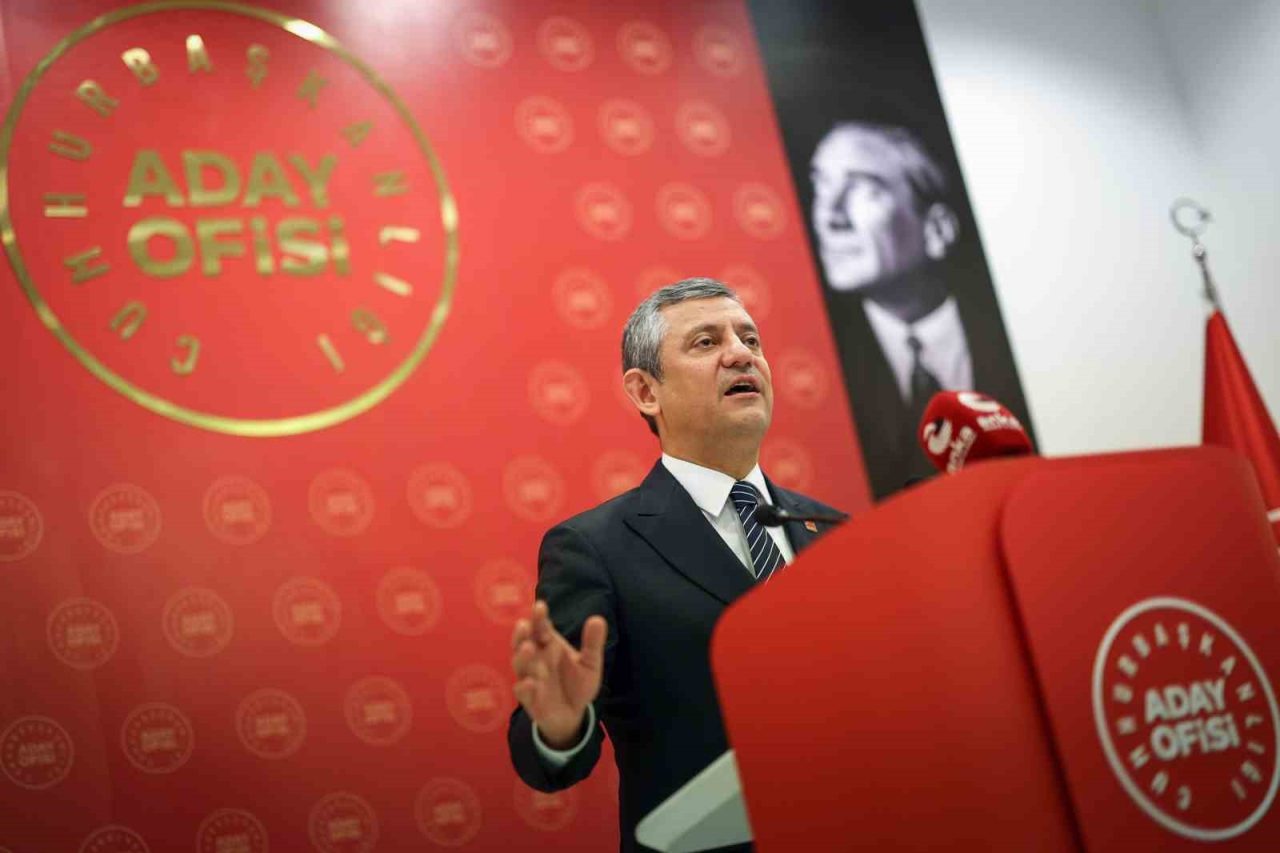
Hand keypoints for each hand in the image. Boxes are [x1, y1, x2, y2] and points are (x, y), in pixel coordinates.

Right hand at [511, 600, 607, 748]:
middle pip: (523, 642)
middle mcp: (536, 658)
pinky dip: (525, 687)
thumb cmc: (578, 683)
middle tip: (524, 625)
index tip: (540, 607)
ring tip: (528, 648)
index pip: (540, 627)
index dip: (539, 617)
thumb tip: (598, 619)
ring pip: (520, 665)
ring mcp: (530, 677)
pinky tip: (530, 683)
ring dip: (522, 657)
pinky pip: (523, 692)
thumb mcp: (590, 663)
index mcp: (548, 644)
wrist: (574, 714)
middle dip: (522, 634)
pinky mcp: (530, 699)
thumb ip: (592, 643)